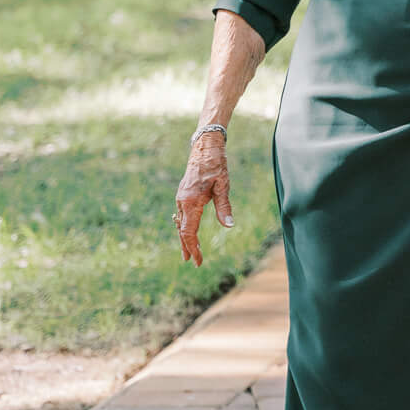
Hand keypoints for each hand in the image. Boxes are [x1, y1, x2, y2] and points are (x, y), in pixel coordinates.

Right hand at [174, 135, 232, 265]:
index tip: (198, 261)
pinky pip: (181, 215)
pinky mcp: (183, 194)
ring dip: (184, 238)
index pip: (189, 232)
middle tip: (191, 262)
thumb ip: (224, 207)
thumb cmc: (216, 165)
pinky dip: (184, 226)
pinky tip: (187, 231)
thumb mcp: (223, 186)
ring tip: (189, 251)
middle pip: (182, 230)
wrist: (204, 147)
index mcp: (191, 202)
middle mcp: (182, 201)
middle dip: (187, 246)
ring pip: (181, 223)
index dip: (193, 248)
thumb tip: (229, 226)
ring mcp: (181, 197)